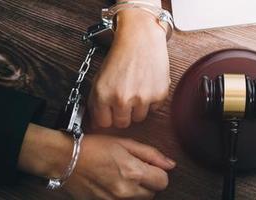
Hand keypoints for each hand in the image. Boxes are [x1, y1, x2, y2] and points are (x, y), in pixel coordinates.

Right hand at [18, 124, 175, 198]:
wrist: (64, 159)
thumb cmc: (93, 148)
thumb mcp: (125, 143)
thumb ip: (151, 154)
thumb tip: (170, 164)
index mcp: (134, 172)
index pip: (163, 181)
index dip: (158, 172)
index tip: (149, 167)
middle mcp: (126, 191)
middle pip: (152, 193)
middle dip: (147, 182)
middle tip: (133, 170)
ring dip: (136, 191)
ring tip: (121, 177)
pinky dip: (123, 196)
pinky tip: (113, 185)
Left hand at [89, 8, 169, 127]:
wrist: (141, 39)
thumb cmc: (121, 55)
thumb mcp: (100, 78)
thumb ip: (97, 102)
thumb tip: (97, 123)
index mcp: (103, 95)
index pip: (104, 123)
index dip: (107, 117)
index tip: (110, 112)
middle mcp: (122, 99)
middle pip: (122, 123)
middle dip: (123, 114)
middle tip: (125, 99)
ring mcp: (142, 98)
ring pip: (139, 118)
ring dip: (138, 108)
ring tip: (136, 89)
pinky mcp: (158, 95)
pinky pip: (154, 108)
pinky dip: (151, 100)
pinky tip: (147, 85)